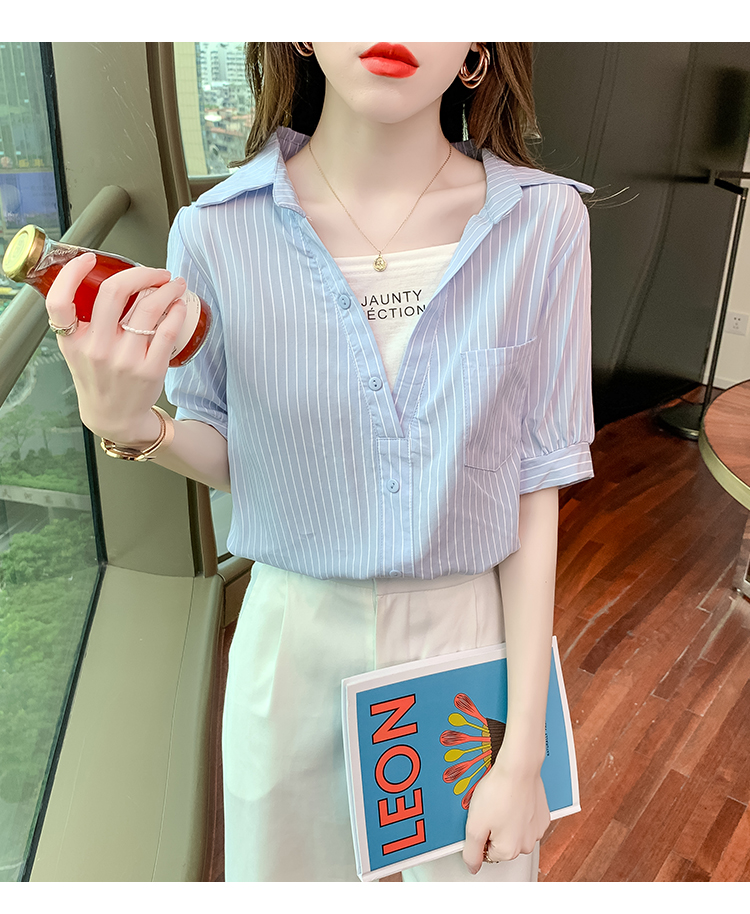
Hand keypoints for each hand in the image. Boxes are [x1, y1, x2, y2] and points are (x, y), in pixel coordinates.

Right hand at [46, 252, 186, 444]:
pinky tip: (179, 306)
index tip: (89, 259)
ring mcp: (125, 360)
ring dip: (167, 289)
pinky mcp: (150, 369)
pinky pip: (167, 330)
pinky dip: (176, 312)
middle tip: (155, 271)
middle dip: (141, 273)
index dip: (71, 273)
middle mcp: (97, 349)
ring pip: (149, 308)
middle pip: (115, 293)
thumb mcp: (76, 350)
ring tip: (174, 284)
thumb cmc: (98, 377)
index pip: (60, 301)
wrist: (114, 416)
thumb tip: (101, 278)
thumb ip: (80, 319)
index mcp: (73, 341)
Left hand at [462, 756, 549, 874]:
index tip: (481, 819)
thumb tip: (473, 867)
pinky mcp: (542, 816)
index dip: (480, 834)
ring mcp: (537, 830)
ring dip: (507, 819)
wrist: (518, 767)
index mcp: (509, 851)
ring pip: (515, 831)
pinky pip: (526, 819)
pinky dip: (519, 811)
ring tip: (501, 800)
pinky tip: (512, 797)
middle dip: (494, 828)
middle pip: (502, 843)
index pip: (486, 853)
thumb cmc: (497, 792)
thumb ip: (471, 852)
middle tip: (489, 808)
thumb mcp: (474, 825)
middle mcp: (526, 845)